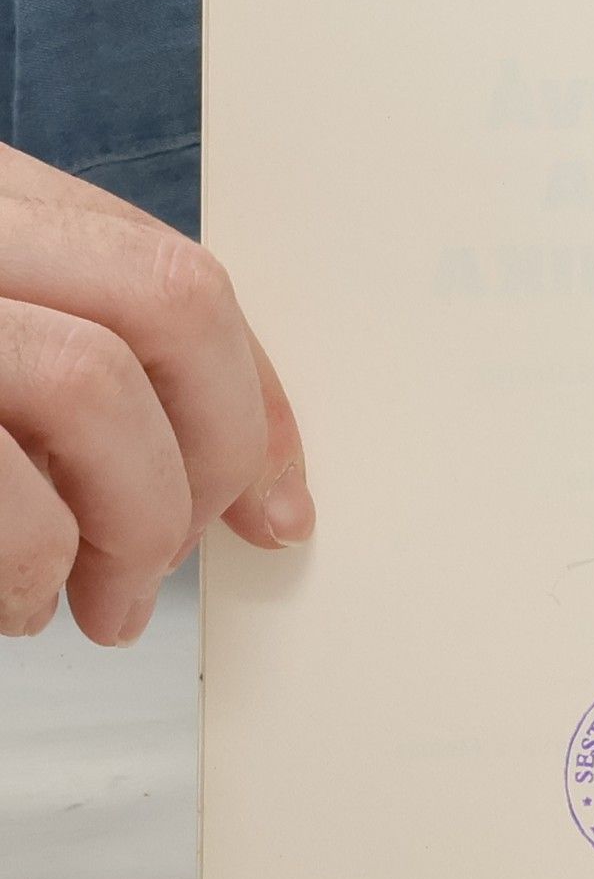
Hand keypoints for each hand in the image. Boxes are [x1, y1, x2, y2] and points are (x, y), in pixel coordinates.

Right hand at [0, 146, 310, 646]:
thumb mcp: (5, 344)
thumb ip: (99, 369)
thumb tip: (269, 501)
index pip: (173, 271)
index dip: (254, 392)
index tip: (280, 500)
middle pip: (171, 300)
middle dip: (218, 449)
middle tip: (182, 554)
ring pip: (94, 385)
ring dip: (133, 524)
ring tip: (102, 603)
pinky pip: (12, 500)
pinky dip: (34, 571)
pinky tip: (16, 606)